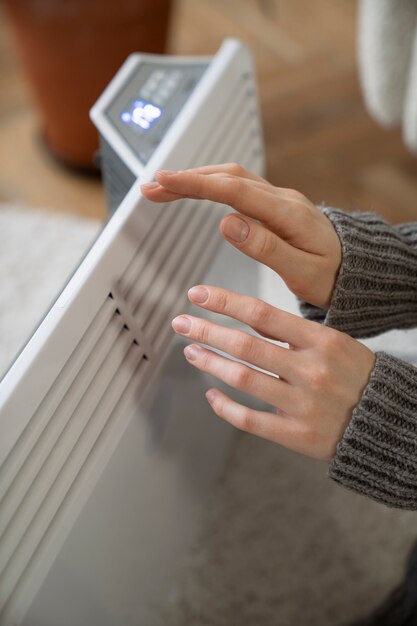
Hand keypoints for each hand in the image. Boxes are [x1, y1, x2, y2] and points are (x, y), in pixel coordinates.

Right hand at [141, 163, 341, 308]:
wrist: (357, 268)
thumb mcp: (302, 272)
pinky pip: (238, 185)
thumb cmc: (332, 275)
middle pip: (228, 176)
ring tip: (163, 187)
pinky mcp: (275, 204)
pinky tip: (196, 189)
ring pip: (232, 176)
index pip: (234, 191)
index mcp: (288, 214)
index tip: (164, 182)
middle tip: (151, 186)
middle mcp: (282, 198)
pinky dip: (211, 184)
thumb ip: (266, 247)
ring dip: (196, 178)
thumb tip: (227, 223)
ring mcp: (279, 198)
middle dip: (187, 178)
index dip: (196, 185)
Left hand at [171, 285, 375, 460]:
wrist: (385, 421)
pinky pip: (249, 420)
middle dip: (207, 330)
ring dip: (210, 363)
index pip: (262, 314)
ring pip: (242, 379)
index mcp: (321, 340)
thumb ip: (292, 332)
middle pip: (245, 346)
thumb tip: (246, 316)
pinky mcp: (296, 435)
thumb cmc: (355, 375)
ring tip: (191, 351)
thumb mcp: (334, 342)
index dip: (225, 302)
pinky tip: (211, 394)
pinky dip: (224, 406)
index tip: (197, 294)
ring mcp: (303, 404)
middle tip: (180, 322)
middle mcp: (310, 370)